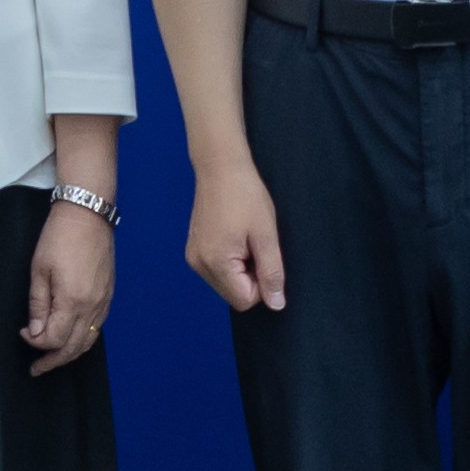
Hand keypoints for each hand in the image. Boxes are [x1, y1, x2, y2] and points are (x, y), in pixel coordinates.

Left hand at [22, 204, 114, 369]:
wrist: (88, 214)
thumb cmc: (61, 237)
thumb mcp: (39, 270)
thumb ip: (38, 305)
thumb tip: (36, 332)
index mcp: (73, 300)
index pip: (54, 339)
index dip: (35, 342)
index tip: (24, 334)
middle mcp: (92, 305)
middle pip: (74, 347)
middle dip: (53, 361)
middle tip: (37, 368)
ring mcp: (103, 301)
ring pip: (88, 340)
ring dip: (70, 354)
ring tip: (53, 360)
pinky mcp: (108, 295)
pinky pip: (97, 327)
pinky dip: (83, 339)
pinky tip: (72, 338)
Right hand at [184, 155, 289, 314]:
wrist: (220, 166)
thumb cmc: (245, 195)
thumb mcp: (266, 235)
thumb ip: (272, 273)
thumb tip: (276, 304)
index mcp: (216, 263)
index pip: (245, 300)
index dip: (263, 284)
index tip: (264, 254)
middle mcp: (199, 265)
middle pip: (234, 294)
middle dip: (251, 276)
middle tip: (255, 244)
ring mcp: (193, 257)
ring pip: (226, 282)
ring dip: (241, 268)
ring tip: (244, 237)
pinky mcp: (193, 249)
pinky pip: (217, 269)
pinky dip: (231, 260)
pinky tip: (235, 235)